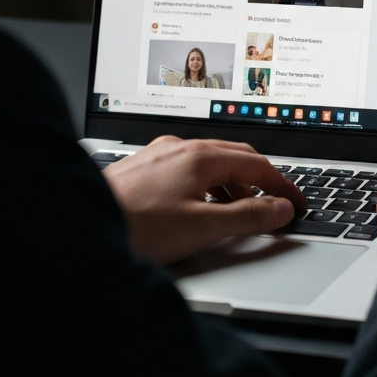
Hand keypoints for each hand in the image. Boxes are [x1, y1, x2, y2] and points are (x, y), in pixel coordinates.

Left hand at [102, 136, 306, 263]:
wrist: (79, 228)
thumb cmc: (136, 228)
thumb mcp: (202, 228)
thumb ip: (248, 217)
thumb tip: (280, 209)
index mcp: (200, 156)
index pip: (257, 164)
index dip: (283, 186)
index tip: (298, 203)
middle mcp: (180, 148)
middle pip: (235, 157)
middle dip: (261, 180)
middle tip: (278, 202)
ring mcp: (159, 156)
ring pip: (209, 163)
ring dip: (232, 185)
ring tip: (242, 211)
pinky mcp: (142, 169)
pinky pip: (187, 170)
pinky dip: (207, 186)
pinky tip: (200, 208)